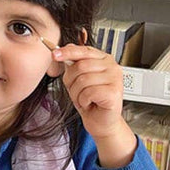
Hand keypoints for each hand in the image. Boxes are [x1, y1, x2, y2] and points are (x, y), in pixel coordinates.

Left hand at [52, 43, 135, 167]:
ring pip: (83, 80)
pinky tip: (91, 103)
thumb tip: (66, 48)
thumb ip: (73, 64)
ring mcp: (115, 79)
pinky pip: (88, 92)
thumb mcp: (76, 79)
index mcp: (103, 59)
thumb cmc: (90, 100)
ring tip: (85, 98)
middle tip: (77, 91)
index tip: (54, 54)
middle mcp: (112, 66)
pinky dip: (84, 100)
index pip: (84, 50)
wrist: (100, 121)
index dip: (68, 52)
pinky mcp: (114, 92)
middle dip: (71, 81)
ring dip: (77, 93)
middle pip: (80, 66)